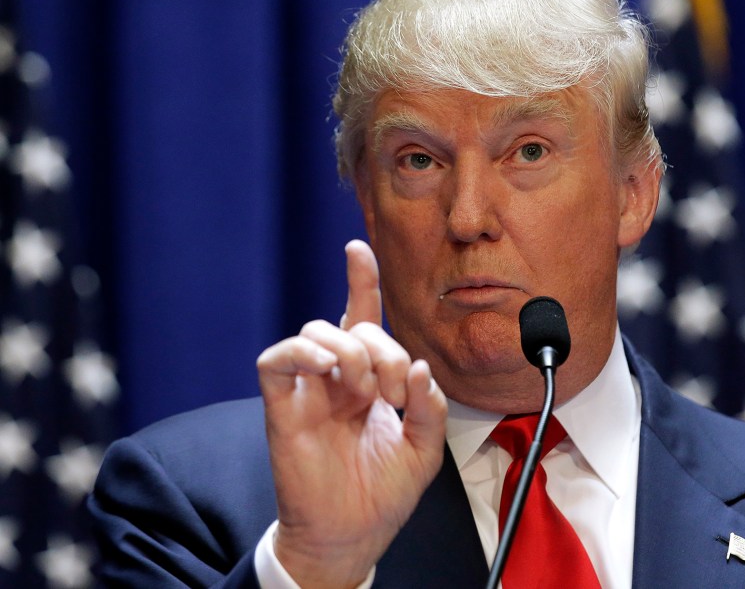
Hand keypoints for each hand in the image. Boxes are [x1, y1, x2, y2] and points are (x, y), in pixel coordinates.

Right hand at [257, 239, 447, 587]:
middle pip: (351, 324)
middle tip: (398, 391)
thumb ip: (429, 405)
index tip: (358, 247)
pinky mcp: (282, 407)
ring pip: (315, 331)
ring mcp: (308, 389)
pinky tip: (329, 368)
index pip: (361, 318)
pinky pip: (276, 359)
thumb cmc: (384, 492)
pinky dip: (301, 350)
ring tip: (367, 392)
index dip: (359, 281)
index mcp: (369, 379)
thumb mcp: (425, 447)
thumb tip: (420, 367)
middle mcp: (337, 377)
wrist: (352, 535)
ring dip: (351, 351)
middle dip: (385, 347)